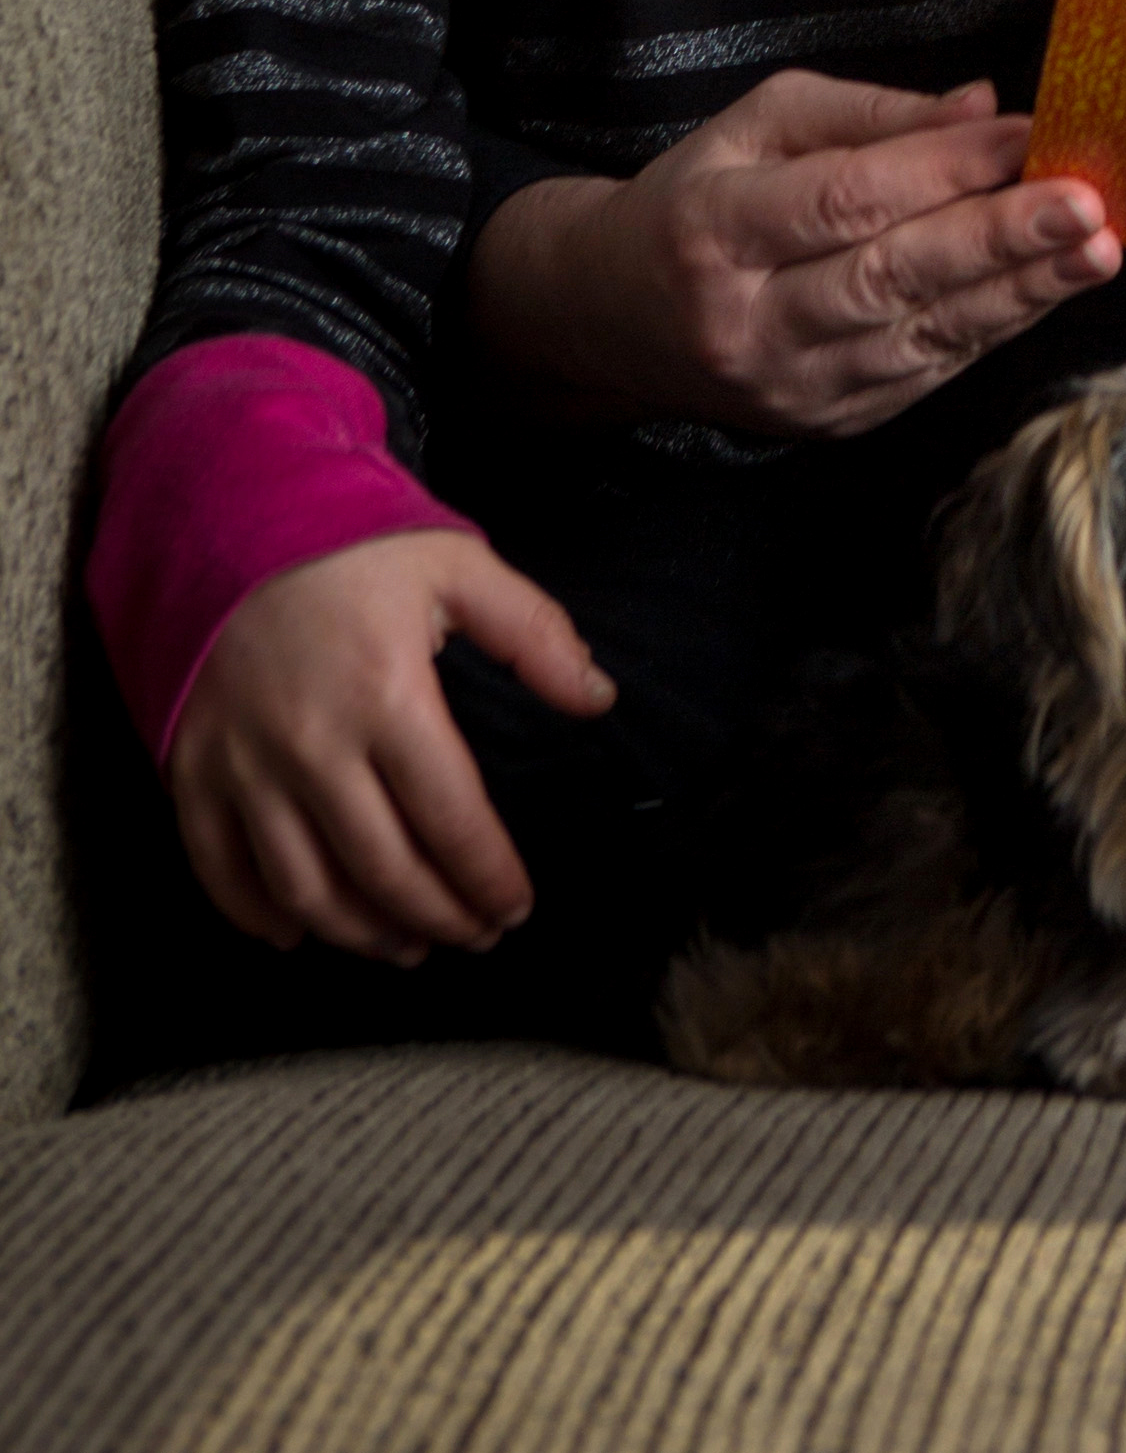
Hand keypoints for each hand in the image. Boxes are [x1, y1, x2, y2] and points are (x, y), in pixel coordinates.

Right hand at [167, 531, 611, 962]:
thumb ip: (533, 634)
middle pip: (384, 871)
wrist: (228, 514)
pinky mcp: (193, 773)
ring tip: (408, 945)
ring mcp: (244, 767)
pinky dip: (262, 917)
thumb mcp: (457, 566)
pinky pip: (222, 873)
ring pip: (306, 891)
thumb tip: (598, 699)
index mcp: (388, 696)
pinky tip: (304, 932)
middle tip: (475, 936)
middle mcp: (312, 746)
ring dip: (362, 935)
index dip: (489, 878)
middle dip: (440, 917)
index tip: (516, 907)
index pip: (452, 820)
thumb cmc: (351, 542)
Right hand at [469, 73, 1125, 441]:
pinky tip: (1045, 292)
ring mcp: (787, 386)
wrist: (612, 319)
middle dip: (999, 240)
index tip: (1025, 134)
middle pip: (889, 278)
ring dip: (1018, 293)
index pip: (844, 199)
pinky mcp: (823, 422)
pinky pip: (923, 373)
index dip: (940, 168)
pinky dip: (990, 330)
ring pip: (918, 336)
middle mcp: (749, 320)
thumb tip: (980, 107)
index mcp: (718, 229)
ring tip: (1094, 252)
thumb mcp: (759, 124)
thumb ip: (870, 114)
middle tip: (1086, 207)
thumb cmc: (698, 199)